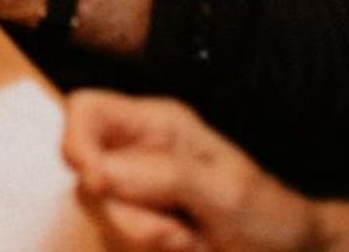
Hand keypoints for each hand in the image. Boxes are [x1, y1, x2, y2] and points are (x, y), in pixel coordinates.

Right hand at [62, 95, 329, 251]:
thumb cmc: (270, 216)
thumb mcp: (223, 190)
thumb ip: (162, 175)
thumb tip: (96, 172)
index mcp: (157, 124)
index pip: (86, 110)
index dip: (77, 142)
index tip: (99, 184)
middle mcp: (138, 154)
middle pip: (85, 174)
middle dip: (126, 212)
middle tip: (176, 230)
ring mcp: (137, 194)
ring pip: (101, 216)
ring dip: (143, 238)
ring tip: (192, 241)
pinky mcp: (139, 229)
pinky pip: (117, 241)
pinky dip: (147, 250)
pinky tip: (186, 249)